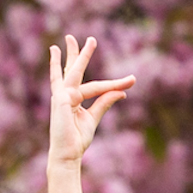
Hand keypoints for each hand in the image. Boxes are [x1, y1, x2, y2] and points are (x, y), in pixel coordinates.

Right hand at [46, 34, 136, 170]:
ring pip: (74, 71)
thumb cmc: (76, 140)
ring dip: (81, 55)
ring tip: (86, 40)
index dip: (114, 84)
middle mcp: (64, 95)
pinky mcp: (63, 100)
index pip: (92, 85)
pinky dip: (102, 85)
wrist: (67, 154)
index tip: (130, 82)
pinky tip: (100, 77)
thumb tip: (121, 93)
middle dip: (77, 53)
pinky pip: (88, 89)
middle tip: (85, 38)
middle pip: (72, 69)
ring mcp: (62, 96)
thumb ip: (104, 103)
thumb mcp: (93, 118)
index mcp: (71, 99)